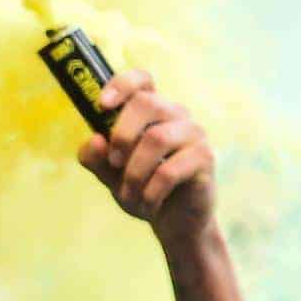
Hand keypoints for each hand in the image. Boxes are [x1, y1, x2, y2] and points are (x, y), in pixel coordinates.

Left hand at [77, 69, 216, 240]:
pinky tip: (148, 203)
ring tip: (129, 193)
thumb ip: (96, 157)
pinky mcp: (205, 158)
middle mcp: (175, 115)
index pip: (142, 80)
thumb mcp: (109, 174)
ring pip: (157, 138)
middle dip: (121, 135)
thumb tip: (95, 140)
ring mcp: (193, 134)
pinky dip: (150, 191)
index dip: (121, 84)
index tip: (102, 104)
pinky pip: (170, 170)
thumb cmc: (140, 187)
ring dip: (133, 172)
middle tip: (114, 163)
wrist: (173, 220)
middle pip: (146, 103)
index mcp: (150, 112)